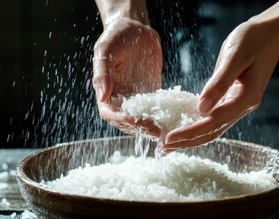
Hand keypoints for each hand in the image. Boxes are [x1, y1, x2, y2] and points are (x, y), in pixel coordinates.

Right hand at [92, 17, 162, 136]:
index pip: (110, 113)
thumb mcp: (105, 50)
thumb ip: (102, 73)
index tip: (135, 121)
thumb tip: (102, 96)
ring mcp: (136, 97)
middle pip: (127, 121)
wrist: (135, 28)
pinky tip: (175, 119)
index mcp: (106, 90)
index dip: (122, 120)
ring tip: (166, 130)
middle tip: (156, 131)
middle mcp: (120, 97)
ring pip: (142, 119)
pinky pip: (156, 108)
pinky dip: (164, 116)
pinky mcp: (151, 94)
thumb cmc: (116, 36)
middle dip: (140, 128)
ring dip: (152, 126)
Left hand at [162, 20, 278, 151]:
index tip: (169, 138)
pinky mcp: (233, 98)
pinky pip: (215, 117)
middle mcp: (243, 106)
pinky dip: (199, 125)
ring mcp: (239, 104)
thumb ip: (219, 83)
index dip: (190, 132)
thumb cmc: (253, 40)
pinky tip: (185, 127)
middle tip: (163, 148)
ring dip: (192, 137)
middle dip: (188, 141)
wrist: (271, 33)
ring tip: (170, 144)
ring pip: (214, 127)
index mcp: (246, 98)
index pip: (213, 122)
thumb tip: (201, 109)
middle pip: (213, 131)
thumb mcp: (234, 57)